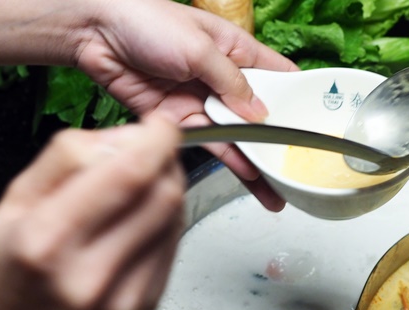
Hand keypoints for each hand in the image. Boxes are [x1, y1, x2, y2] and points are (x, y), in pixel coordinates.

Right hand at [0, 115, 184, 309]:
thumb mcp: (11, 203)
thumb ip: (68, 158)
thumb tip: (124, 136)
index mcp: (47, 241)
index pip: (129, 174)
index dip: (157, 139)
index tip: (161, 125)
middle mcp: (90, 275)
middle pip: (163, 195)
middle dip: (166, 160)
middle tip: (149, 150)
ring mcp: (123, 298)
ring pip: (175, 218)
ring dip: (167, 188)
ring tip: (137, 187)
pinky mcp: (143, 308)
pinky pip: (172, 247)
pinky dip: (164, 221)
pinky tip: (138, 220)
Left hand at [76, 0, 297, 209]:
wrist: (93, 33)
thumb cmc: (145, 20)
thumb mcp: (199, 47)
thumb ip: (232, 83)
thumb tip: (259, 113)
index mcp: (236, 50)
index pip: (277, 77)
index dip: (297, 99)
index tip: (315, 125)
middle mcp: (222, 79)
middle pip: (259, 116)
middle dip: (277, 142)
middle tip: (298, 171)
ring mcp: (201, 101)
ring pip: (236, 137)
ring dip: (255, 161)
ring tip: (276, 189)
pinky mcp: (178, 120)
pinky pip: (209, 144)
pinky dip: (227, 159)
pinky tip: (248, 175)